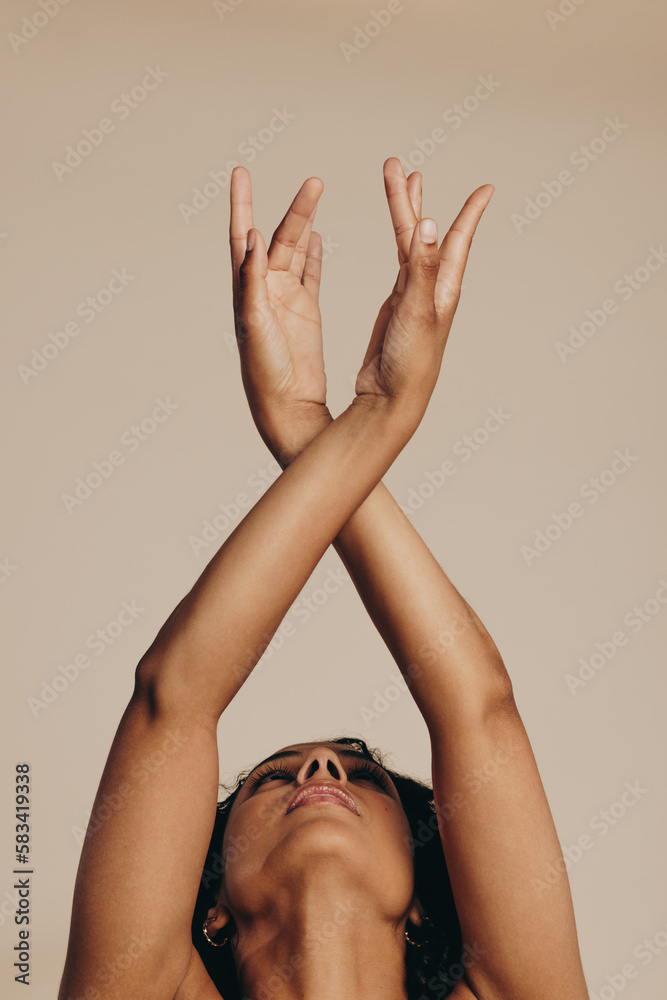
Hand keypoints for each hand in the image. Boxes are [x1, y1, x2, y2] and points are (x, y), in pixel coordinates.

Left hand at [229, 166, 332, 465]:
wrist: (285, 405)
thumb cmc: (263, 370)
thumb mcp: (256, 322)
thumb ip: (253, 281)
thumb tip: (253, 236)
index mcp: (247, 290)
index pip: (242, 237)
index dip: (241, 204)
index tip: (241, 172)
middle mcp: (264, 290)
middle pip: (278, 238)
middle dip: (294, 209)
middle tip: (315, 182)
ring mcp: (285, 299)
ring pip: (296, 251)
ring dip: (304, 223)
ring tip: (316, 194)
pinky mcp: (304, 312)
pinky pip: (310, 274)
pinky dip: (313, 254)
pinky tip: (317, 235)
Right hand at [355, 158, 493, 422]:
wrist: (391, 399)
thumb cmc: (411, 363)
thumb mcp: (417, 311)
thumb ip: (421, 268)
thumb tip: (428, 223)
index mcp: (443, 289)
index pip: (456, 240)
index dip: (470, 213)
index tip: (486, 188)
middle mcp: (432, 289)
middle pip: (423, 233)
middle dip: (411, 198)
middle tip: (398, 165)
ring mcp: (413, 297)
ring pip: (409, 244)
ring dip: (402, 214)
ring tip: (397, 182)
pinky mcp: (397, 307)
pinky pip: (401, 264)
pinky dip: (400, 243)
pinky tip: (400, 234)